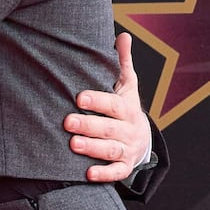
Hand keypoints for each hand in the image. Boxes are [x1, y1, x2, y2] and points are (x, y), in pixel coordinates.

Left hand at [64, 32, 150, 181]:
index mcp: (127, 108)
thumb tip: (123, 35)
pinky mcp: (124, 166)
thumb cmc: (125, 106)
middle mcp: (129, 129)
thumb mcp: (126, 85)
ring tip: (73, 144)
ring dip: (92, 148)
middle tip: (68, 122)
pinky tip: (87, 173)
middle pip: (109, 128)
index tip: (79, 97)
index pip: (113, 104)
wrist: (141, 138)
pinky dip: (103, 174)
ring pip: (111, 150)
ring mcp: (127, 149)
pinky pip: (116, 173)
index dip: (98, 101)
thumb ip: (122, 62)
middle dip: (89, 125)